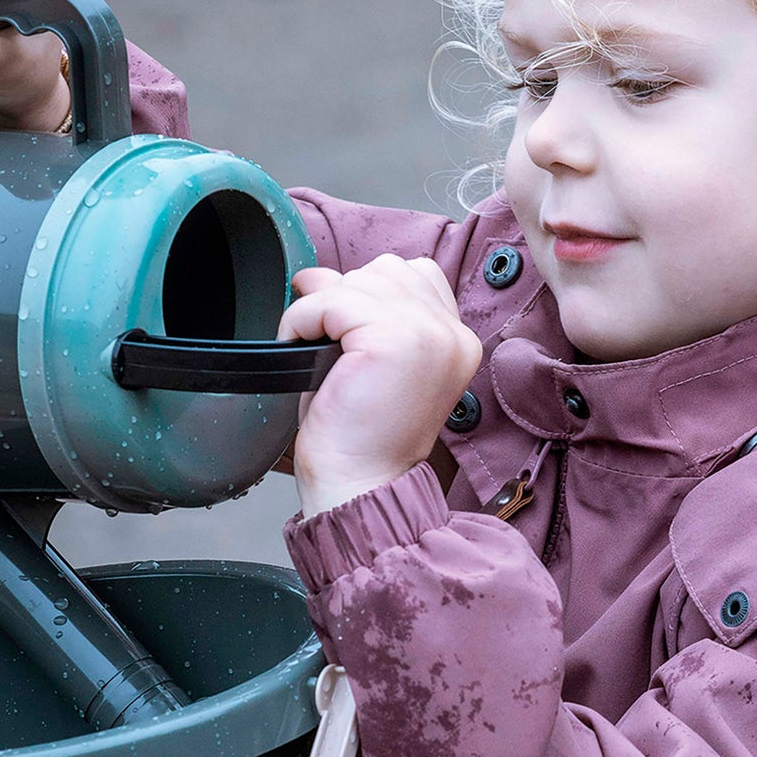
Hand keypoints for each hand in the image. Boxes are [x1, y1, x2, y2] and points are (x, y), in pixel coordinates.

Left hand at [277, 255, 481, 517]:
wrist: (360, 487)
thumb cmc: (358, 436)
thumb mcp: (367, 359)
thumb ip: (360, 310)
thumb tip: (317, 273)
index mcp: (457, 341)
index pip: (417, 275)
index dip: (370, 292)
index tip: (343, 325)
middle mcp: (452, 334)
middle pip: (387, 270)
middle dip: (344, 294)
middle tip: (321, 337)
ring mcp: (428, 334)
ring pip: (358, 280)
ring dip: (320, 307)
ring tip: (310, 347)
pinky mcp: (393, 339)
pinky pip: (330, 299)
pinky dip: (301, 319)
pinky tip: (299, 351)